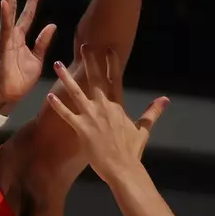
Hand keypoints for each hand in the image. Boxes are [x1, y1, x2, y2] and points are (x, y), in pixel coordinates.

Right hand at [0, 0, 57, 114]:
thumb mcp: (38, 59)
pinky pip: (5, 28)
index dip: (32, 1)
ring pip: (8, 12)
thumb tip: (52, 25)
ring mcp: (6, 39)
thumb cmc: (21, 79)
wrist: (10, 95)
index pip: (27, 15)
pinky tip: (4, 2)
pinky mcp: (4, 46)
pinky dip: (5, 15)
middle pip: (13, 7)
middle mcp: (12, 35)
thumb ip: (43, 42)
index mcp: (20, 38)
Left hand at [46, 43, 167, 184]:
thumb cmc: (131, 151)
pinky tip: (50, 96)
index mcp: (118, 106)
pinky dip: (58, 106)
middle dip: (90, 62)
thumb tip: (165, 99)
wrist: (123, 168)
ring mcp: (92, 117)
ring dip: (66, 78)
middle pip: (96, 80)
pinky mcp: (81, 129)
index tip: (108, 49)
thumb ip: (152, 112)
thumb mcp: (143, 129)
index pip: (115, 79)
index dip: (112, 63)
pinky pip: (67, 115)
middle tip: (83, 47)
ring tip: (57, 64)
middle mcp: (104, 107)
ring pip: (76, 93)